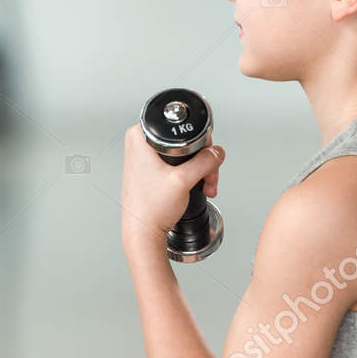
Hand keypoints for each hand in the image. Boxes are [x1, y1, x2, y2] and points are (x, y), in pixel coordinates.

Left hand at [120, 124, 224, 251]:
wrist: (143, 232)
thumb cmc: (150, 208)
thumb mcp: (184, 180)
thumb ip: (205, 161)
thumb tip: (217, 152)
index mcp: (140, 137)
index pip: (178, 125)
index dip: (198, 138)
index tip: (204, 152)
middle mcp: (140, 145)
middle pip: (186, 140)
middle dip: (203, 158)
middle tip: (208, 173)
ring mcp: (146, 159)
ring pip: (185, 154)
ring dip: (201, 169)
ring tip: (206, 184)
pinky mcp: (152, 171)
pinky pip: (179, 166)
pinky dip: (192, 175)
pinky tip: (199, 187)